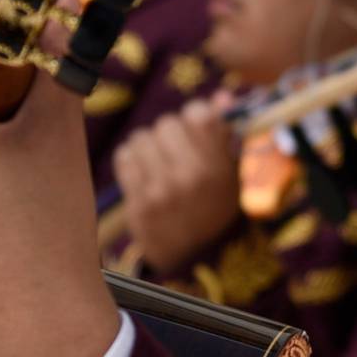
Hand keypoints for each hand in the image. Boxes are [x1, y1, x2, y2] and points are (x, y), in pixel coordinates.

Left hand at [115, 95, 241, 270]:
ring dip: (149, 147)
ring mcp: (161, 192)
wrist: (196, 259)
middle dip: (170, 134)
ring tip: (160, 166)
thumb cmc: (215, 207)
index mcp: (219, 168)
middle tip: (176, 153)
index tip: (196, 129)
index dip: (194, 117)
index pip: (198, 114)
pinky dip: (132, 162)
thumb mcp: (232, 174)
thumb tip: (222, 97)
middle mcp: (190, 178)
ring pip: (142, 137)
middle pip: (166, 123)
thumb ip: (227, 133)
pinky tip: (145, 177)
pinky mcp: (138, 205)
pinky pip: (124, 157)